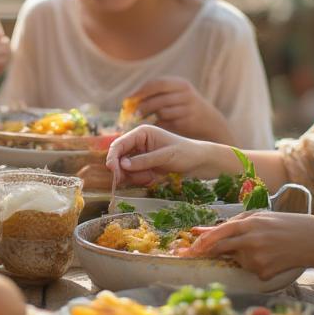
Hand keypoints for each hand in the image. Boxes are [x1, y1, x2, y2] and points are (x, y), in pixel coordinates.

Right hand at [105, 124, 222, 188]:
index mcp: (142, 133)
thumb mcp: (165, 156)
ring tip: (150, 178)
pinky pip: (134, 175)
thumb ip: (144, 160)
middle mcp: (139, 143)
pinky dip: (140, 180)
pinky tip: (152, 180)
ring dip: (134, 176)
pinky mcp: (145, 167)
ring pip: (126, 169)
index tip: (111, 168)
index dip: (113, 155)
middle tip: (124, 180)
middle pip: (119, 157)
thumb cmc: (186, 153)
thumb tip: (122, 164)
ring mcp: (142, 156)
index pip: (120, 143)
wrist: (201, 163)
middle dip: (122, 169)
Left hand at [128, 77, 231, 142]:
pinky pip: (167, 124)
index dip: (140, 91)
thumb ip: (157, 94)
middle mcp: (186, 95)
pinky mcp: (188, 123)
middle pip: (158, 99)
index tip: (128, 99)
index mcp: (180, 84)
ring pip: (162, 112)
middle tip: (132, 113)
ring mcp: (188, 109)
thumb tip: (129, 100)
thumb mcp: (175, 94)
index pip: (157, 83)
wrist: (209, 121)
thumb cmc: (183, 106)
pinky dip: (157, 125)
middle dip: (143, 106)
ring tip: (140, 120)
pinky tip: (152, 126)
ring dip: (149, 117)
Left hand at [184, 211, 313, 279]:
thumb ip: (232, 223)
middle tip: (194, 255)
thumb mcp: (258, 217)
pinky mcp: (265, 272)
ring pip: (238, 260)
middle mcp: (250, 241)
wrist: (313, 240)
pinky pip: (252, 271)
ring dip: (244, 257)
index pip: (219, 233)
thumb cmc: (283, 225)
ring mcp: (257, 258)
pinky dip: (258, 266)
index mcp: (248, 224)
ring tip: (265, 248)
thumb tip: (203, 230)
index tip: (190, 248)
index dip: (203, 242)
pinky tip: (273, 258)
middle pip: (222, 248)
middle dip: (208, 252)